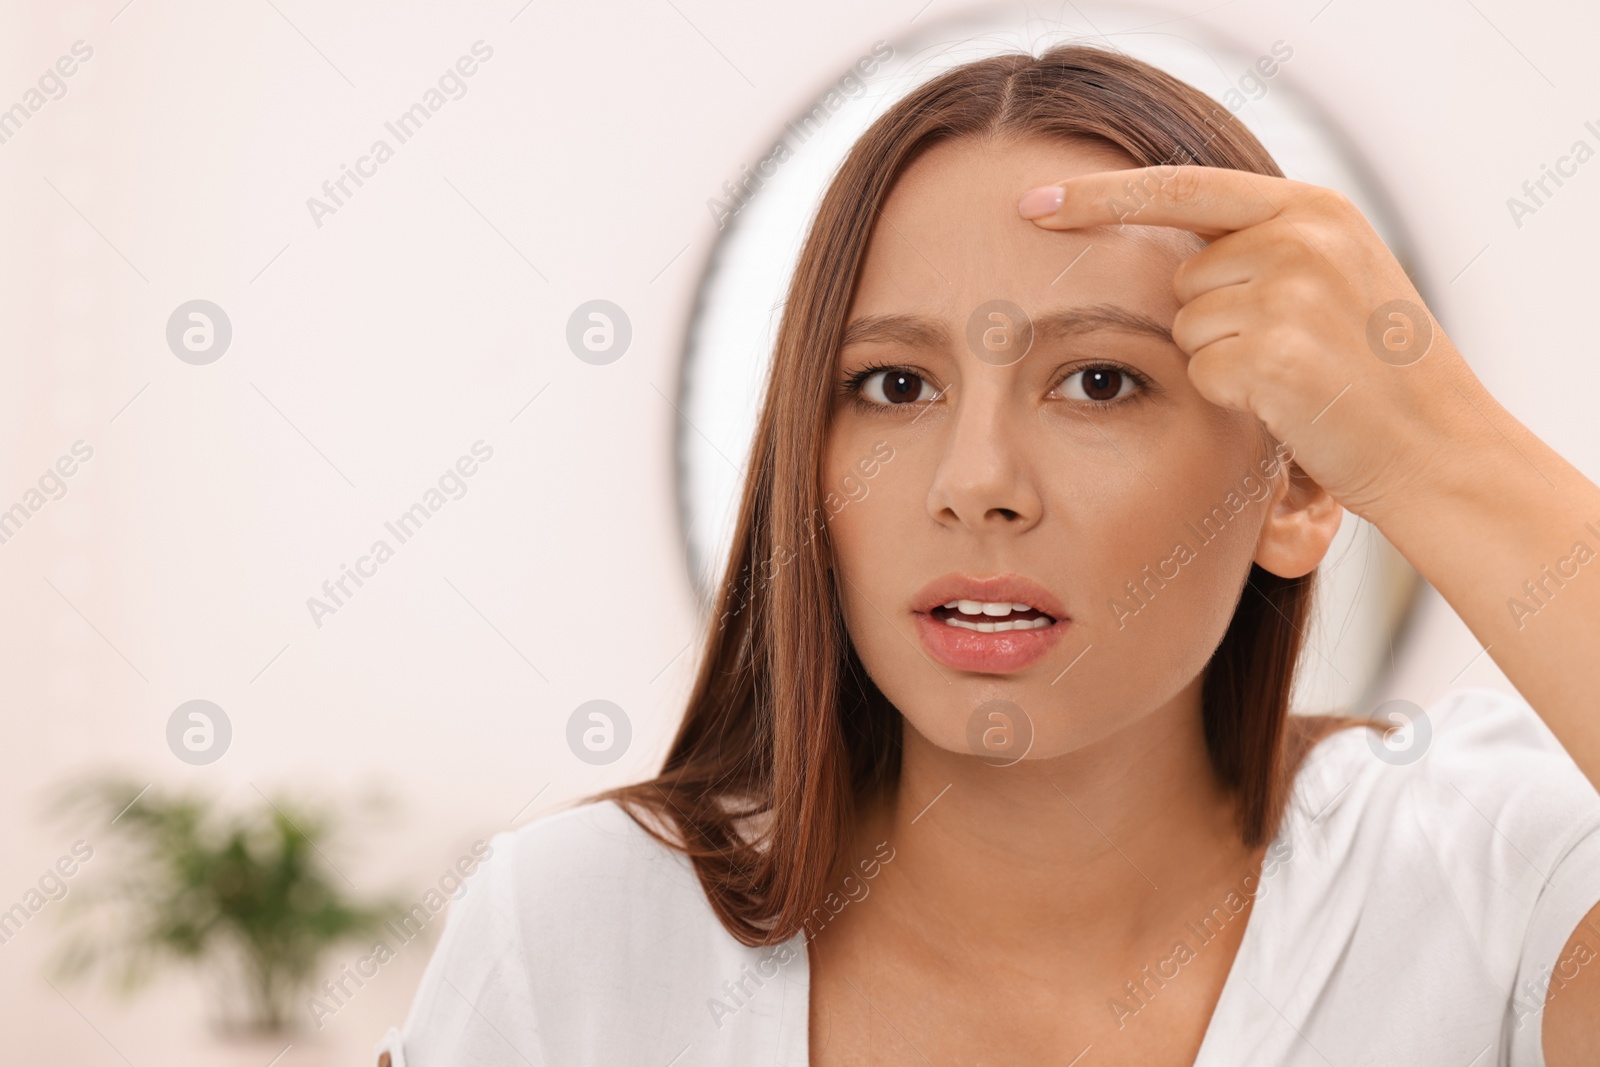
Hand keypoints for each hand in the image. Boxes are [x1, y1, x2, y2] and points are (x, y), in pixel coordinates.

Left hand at [1017, 166, 1481, 522]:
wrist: (1435, 444)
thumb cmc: (1376, 371)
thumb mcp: (1336, 277)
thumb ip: (1264, 247)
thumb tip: (1171, 258)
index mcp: (1314, 207)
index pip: (1182, 185)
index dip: (1100, 196)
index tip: (1031, 202)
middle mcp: (1301, 237)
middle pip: (1183, 276)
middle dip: (1213, 319)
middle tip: (1289, 350)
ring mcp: (1290, 292)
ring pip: (1187, 327)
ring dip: (1223, 359)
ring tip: (1296, 375)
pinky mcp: (1274, 353)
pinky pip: (1202, 373)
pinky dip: (1233, 398)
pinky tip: (1289, 402)